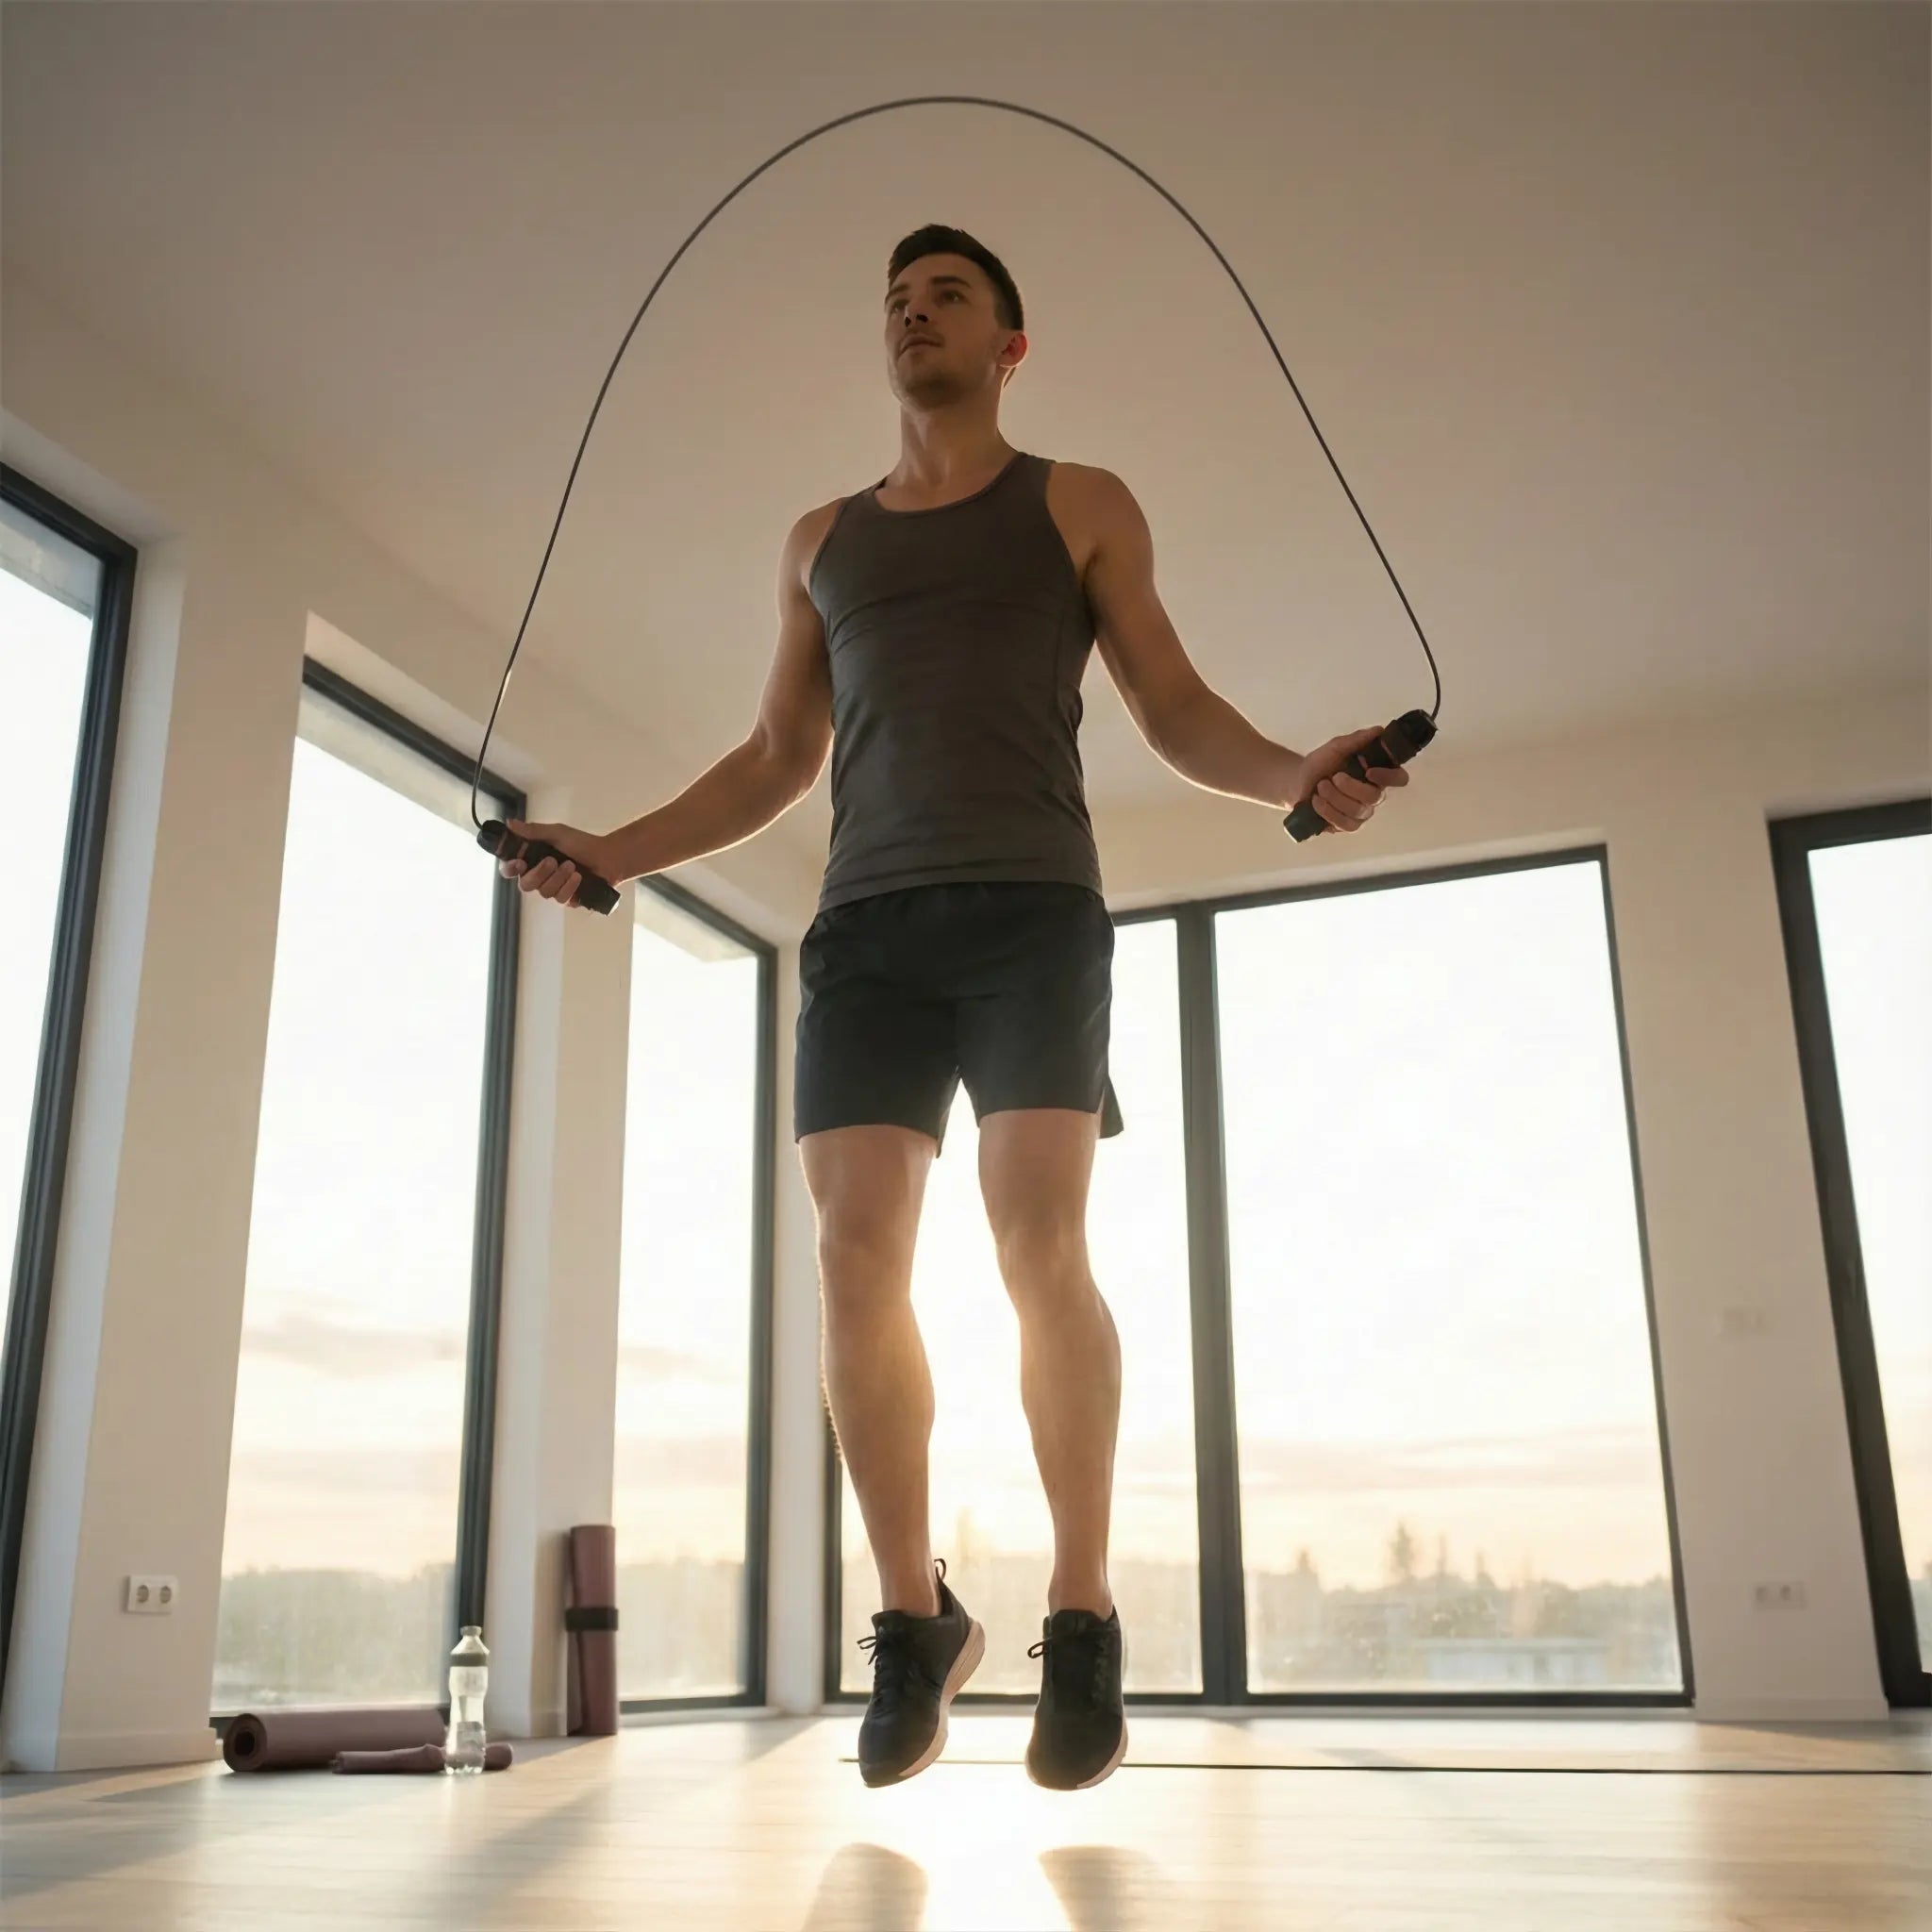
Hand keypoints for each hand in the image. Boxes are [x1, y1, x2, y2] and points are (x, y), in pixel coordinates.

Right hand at [496, 819, 612, 907]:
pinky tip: (579, 877)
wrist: (608, 856)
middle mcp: (540, 876)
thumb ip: (533, 831)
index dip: (509, 869)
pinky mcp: (567, 899)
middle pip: (525, 885)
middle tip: (553, 861)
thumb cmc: (582, 843)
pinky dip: (570, 887)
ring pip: (544, 892)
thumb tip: (510, 823)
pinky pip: (561, 899)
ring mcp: (553, 889)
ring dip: (559, 878)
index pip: (510, 869)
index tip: (519, 863)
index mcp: (533, 859)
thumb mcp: (557, 833)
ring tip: (573, 866)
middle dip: (540, 873)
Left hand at [1292, 726, 1409, 832]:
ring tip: (1320, 787)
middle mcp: (1374, 794)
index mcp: (1377, 774)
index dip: (1389, 776)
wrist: (1298, 782)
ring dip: (1335, 797)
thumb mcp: (1336, 747)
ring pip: (1358, 810)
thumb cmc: (1321, 763)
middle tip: (1333, 777)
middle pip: (1375, 797)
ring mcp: (1361, 812)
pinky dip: (1327, 811)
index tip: (1368, 771)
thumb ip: (1357, 740)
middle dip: (1351, 787)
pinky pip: (1345, 824)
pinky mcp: (1347, 825)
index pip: (1399, 778)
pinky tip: (1316, 802)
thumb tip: (1379, 730)